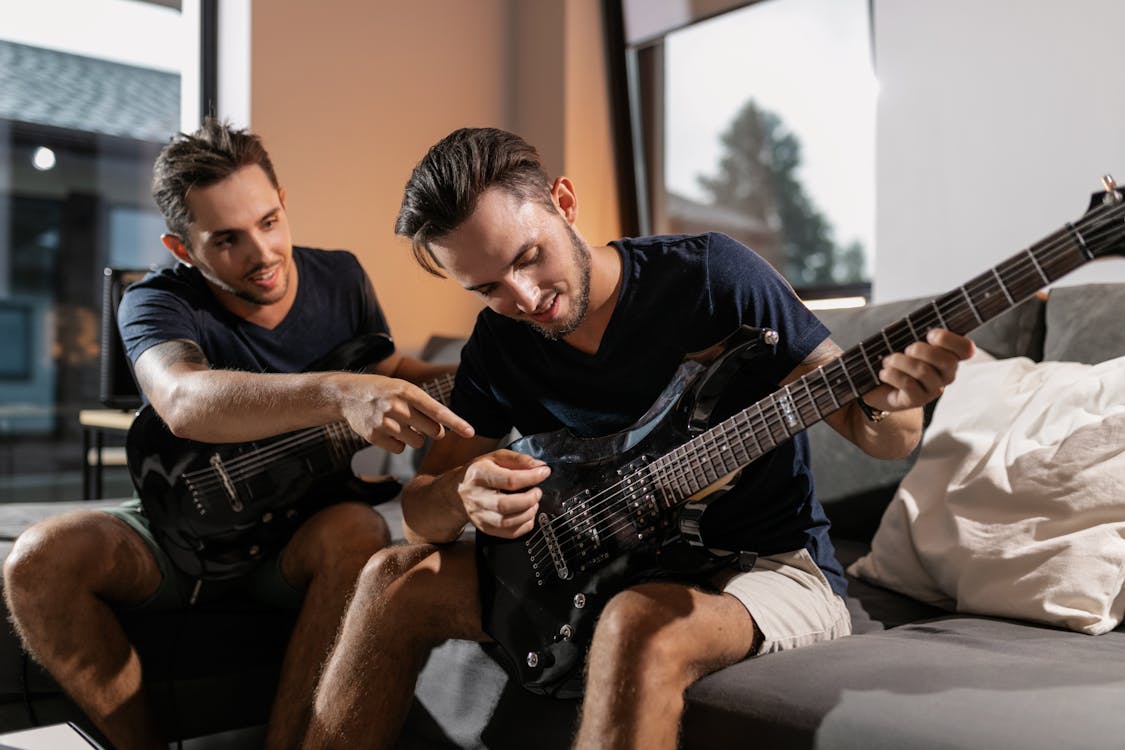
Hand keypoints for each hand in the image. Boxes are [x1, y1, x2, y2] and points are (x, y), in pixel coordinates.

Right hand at [341, 374, 473, 452]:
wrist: (349, 395)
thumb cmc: (385, 391)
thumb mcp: (405, 389)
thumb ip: (425, 407)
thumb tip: (442, 432)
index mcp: (408, 391)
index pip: (438, 411)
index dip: (456, 423)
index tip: (471, 432)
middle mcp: (397, 407)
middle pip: (431, 430)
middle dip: (431, 430)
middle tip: (417, 421)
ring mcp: (384, 423)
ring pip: (417, 442)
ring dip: (414, 437)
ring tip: (399, 423)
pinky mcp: (374, 437)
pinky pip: (399, 449)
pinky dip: (398, 443)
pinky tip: (387, 430)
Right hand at [458, 449, 550, 537]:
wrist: (458, 492)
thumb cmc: (478, 473)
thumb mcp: (495, 458)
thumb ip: (517, 459)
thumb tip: (538, 466)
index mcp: (479, 475)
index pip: (509, 480)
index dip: (531, 477)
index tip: (544, 473)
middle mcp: (477, 497)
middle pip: (506, 504)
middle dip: (529, 499)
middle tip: (537, 492)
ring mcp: (480, 516)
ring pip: (508, 522)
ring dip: (528, 512)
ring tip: (533, 502)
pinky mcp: (486, 528)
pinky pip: (510, 533)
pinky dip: (525, 525)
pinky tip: (527, 514)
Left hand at [864, 329, 975, 411]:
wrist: (878, 386)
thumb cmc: (895, 358)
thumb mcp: (904, 340)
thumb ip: (910, 330)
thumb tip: (906, 323)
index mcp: (949, 355)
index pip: (966, 349)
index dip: (950, 340)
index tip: (930, 335)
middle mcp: (946, 374)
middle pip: (947, 361)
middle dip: (921, 350)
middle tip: (906, 350)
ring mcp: (933, 389)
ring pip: (923, 371)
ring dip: (900, 361)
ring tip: (888, 361)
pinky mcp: (917, 400)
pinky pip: (908, 384)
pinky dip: (892, 374)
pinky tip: (884, 373)